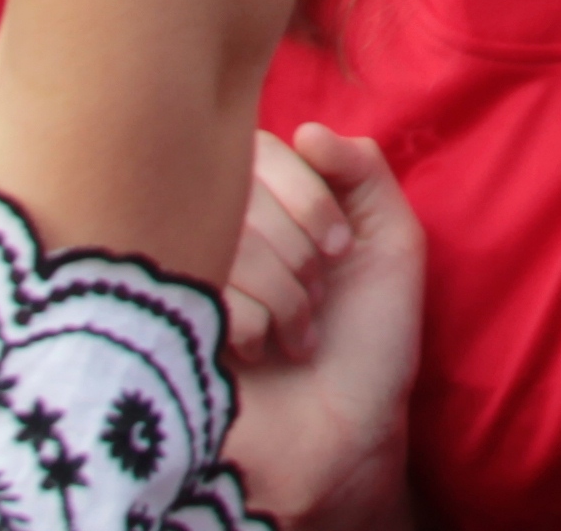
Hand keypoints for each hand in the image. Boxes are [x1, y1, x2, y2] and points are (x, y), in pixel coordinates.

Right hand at [223, 126, 423, 530]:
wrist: (348, 429)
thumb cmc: (370, 337)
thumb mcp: (391, 238)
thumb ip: (364, 168)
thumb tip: (307, 130)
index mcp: (266, 202)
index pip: (262, 149)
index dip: (310, 197)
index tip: (339, 249)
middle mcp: (219, 230)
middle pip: (243, 194)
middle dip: (301, 254)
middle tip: (317, 297)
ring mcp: (188, 273)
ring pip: (229, 242)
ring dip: (284, 296)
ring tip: (295, 333)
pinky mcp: (169, 319)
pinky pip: (208, 290)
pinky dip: (253, 326)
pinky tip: (260, 353)